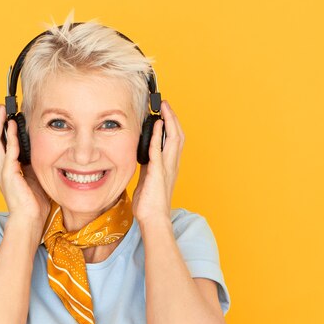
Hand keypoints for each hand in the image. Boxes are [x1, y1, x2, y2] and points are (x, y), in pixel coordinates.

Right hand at [0, 104, 50, 229]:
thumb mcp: (35, 178)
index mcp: (8, 170)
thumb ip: (33, 164)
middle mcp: (2, 169)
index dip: (4, 130)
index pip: (3, 145)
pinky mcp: (8, 175)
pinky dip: (11, 139)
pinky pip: (9, 153)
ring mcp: (3, 172)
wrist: (30, 220)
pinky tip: (13, 127)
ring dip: (0, 126)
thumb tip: (44, 151)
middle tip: (2, 108)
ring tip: (4, 112)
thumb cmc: (34, 203)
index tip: (9, 116)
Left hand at [132, 100, 183, 221]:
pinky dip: (158, 136)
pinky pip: (159, 150)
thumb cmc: (150, 203)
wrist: (153, 219)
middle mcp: (172, 165)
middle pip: (178, 135)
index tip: (165, 113)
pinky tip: (155, 125)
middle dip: (172, 118)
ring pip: (174, 139)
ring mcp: (167, 168)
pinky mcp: (158, 173)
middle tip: (166, 105)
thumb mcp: (149, 179)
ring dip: (168, 122)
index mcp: (170, 166)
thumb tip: (145, 155)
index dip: (172, 125)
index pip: (174, 140)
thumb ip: (149, 165)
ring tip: (163, 109)